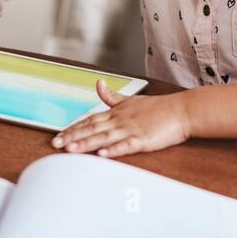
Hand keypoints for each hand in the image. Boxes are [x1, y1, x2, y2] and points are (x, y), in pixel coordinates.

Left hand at [50, 80, 191, 157]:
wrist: (181, 110)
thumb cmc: (157, 108)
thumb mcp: (131, 99)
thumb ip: (111, 96)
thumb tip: (97, 83)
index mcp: (116, 113)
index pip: (89, 120)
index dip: (72, 128)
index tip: (58, 135)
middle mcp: (120, 121)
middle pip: (91, 129)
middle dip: (72, 137)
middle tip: (55, 144)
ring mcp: (131, 130)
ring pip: (103, 137)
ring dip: (86, 144)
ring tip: (71, 150)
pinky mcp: (143, 139)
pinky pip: (125, 145)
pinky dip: (113, 150)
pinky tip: (101, 154)